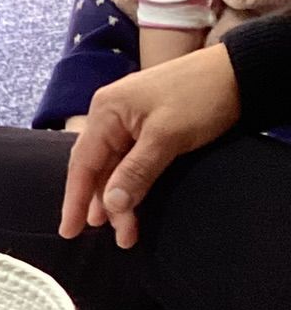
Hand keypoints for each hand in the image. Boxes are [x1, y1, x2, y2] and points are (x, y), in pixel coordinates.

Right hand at [59, 44, 240, 249]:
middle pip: (96, 168)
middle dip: (103, 204)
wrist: (238, 72)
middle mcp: (109, 114)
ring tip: (127, 230)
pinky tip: (133, 202)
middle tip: (119, 237)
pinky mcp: (145, 126)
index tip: (69, 232)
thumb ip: (135, 172)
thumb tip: (111, 206)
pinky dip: (130, 183)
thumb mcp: (167, 137)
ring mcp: (127, 120)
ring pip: (113, 167)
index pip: (82, 163)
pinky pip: (128, 160)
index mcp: (106, 111)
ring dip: (119, 198)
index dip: (75, 200)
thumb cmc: (200, 97)